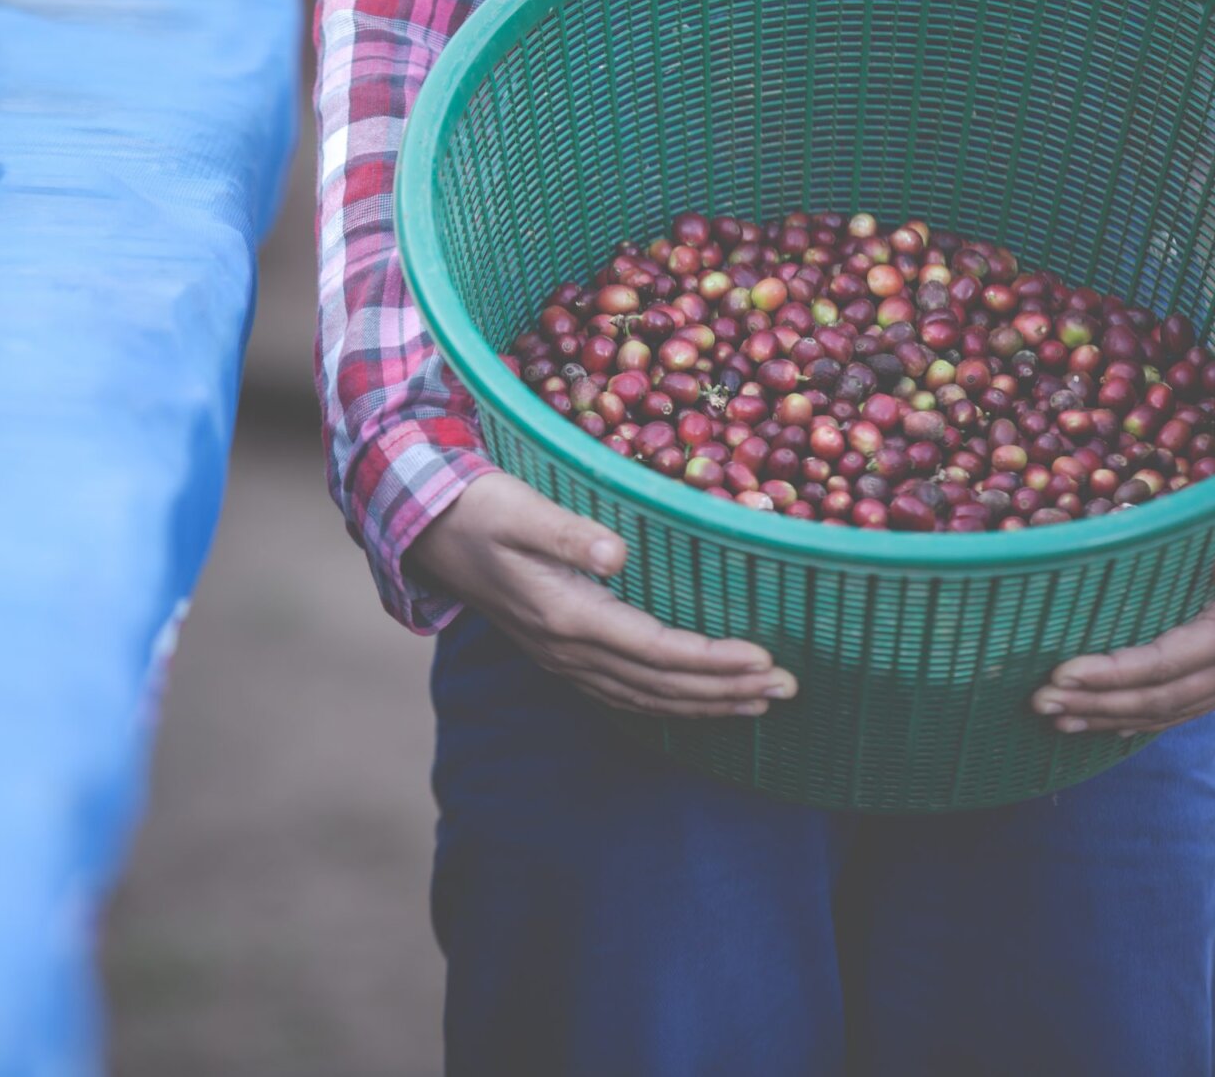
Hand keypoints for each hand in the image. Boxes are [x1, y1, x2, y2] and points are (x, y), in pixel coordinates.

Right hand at [407, 473, 796, 717]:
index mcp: (565, 616)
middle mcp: (567, 650)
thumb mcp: (518, 509)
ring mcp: (561, 660)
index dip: (712, 660)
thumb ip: (567, 532)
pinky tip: (698, 703)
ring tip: (760, 704)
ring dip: (706, 705)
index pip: (656, 650)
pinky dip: (669, 703)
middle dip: (727, 691)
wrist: (426, 531)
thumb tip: (617, 554)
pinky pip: (624, 693)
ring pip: (646, 698)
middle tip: (789, 690)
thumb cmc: (477, 509)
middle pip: (661, 685)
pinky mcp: (560, 654)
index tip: (765, 658)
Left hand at [1032, 489, 1214, 735]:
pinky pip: (1184, 705)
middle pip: (1158, 697)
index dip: (1110, 673)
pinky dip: (1140, 717)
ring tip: (1054, 718)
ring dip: (1109, 716)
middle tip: (1036, 702)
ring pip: (1168, 709)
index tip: (1058, 673)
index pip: (1165, 661)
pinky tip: (1104, 720)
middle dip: (1095, 702)